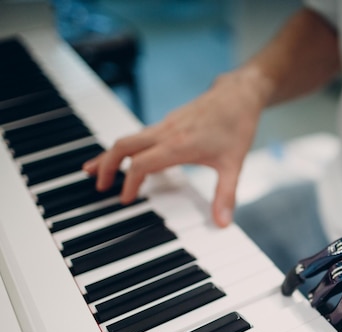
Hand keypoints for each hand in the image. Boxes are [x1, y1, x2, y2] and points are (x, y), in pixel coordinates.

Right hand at [83, 68, 270, 226]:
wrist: (239, 94)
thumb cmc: (237, 125)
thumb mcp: (234, 164)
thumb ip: (226, 195)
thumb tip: (223, 223)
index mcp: (178, 144)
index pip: (141, 164)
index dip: (129, 183)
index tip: (126, 200)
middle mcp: (166, 132)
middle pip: (123, 146)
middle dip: (106, 165)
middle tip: (98, 186)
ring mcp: (165, 124)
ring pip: (129, 138)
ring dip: (111, 155)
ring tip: (97, 171)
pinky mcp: (169, 121)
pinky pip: (140, 135)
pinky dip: (128, 148)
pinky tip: (130, 159)